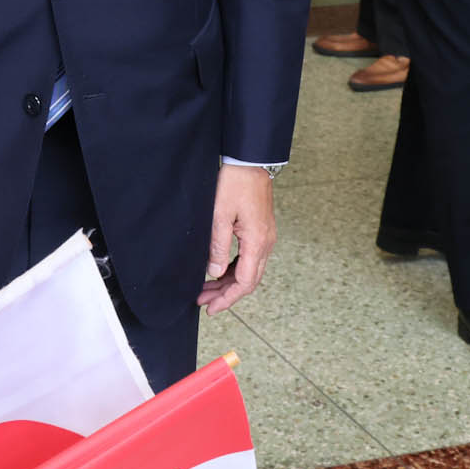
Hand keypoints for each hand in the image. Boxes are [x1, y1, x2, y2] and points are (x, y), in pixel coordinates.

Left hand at [201, 163, 275, 313]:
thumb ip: (217, 247)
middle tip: (204, 301)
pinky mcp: (261, 231)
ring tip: (207, 289)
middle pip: (248, 280)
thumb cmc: (235, 183)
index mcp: (257, 241)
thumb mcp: (219, 215)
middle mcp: (266, 242)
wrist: (249, 161)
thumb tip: (214, 273)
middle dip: (226, 294)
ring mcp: (265, 237)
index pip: (244, 282)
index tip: (211, 307)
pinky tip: (219, 272)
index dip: (227, 299)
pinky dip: (234, 269)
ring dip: (229, 282)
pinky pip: (250, 258)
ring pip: (250, 270)